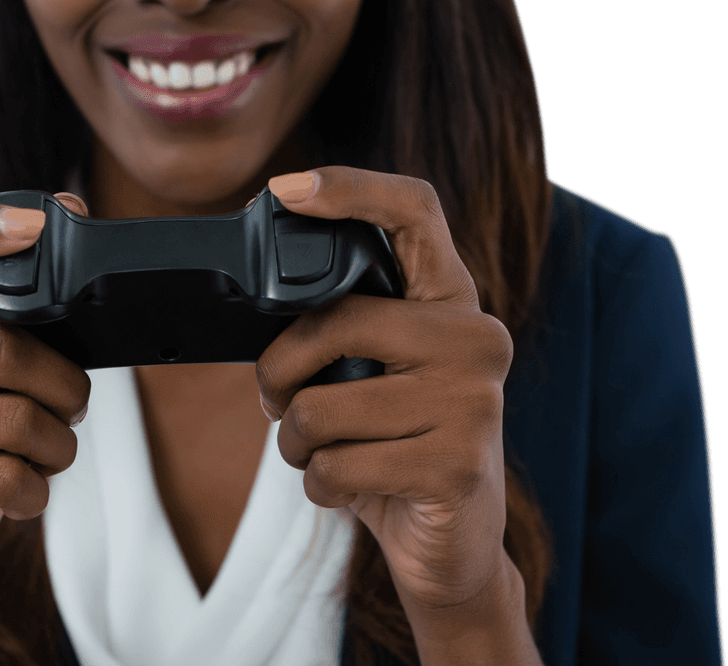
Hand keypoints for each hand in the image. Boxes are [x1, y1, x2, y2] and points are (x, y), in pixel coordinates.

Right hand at [0, 195, 90, 620]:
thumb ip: (11, 300)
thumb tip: (72, 209)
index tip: (35, 224)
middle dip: (63, 381)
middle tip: (77, 401)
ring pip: (10, 419)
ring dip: (58, 442)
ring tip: (56, 449)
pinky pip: (0, 477)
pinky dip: (36, 487)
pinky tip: (27, 490)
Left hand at [256, 167, 518, 630]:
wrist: (452, 546)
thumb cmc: (394, 440)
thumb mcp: (373, 369)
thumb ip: (342, 323)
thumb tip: (257, 287)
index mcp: (449, 299)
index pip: (415, 209)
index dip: (350, 186)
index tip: (285, 188)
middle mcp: (475, 337)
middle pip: (336, 320)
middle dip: (278, 370)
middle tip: (277, 398)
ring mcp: (474, 402)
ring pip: (322, 407)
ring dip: (296, 442)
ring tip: (322, 451)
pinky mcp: (458, 466)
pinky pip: (338, 465)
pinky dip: (319, 484)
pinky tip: (348, 486)